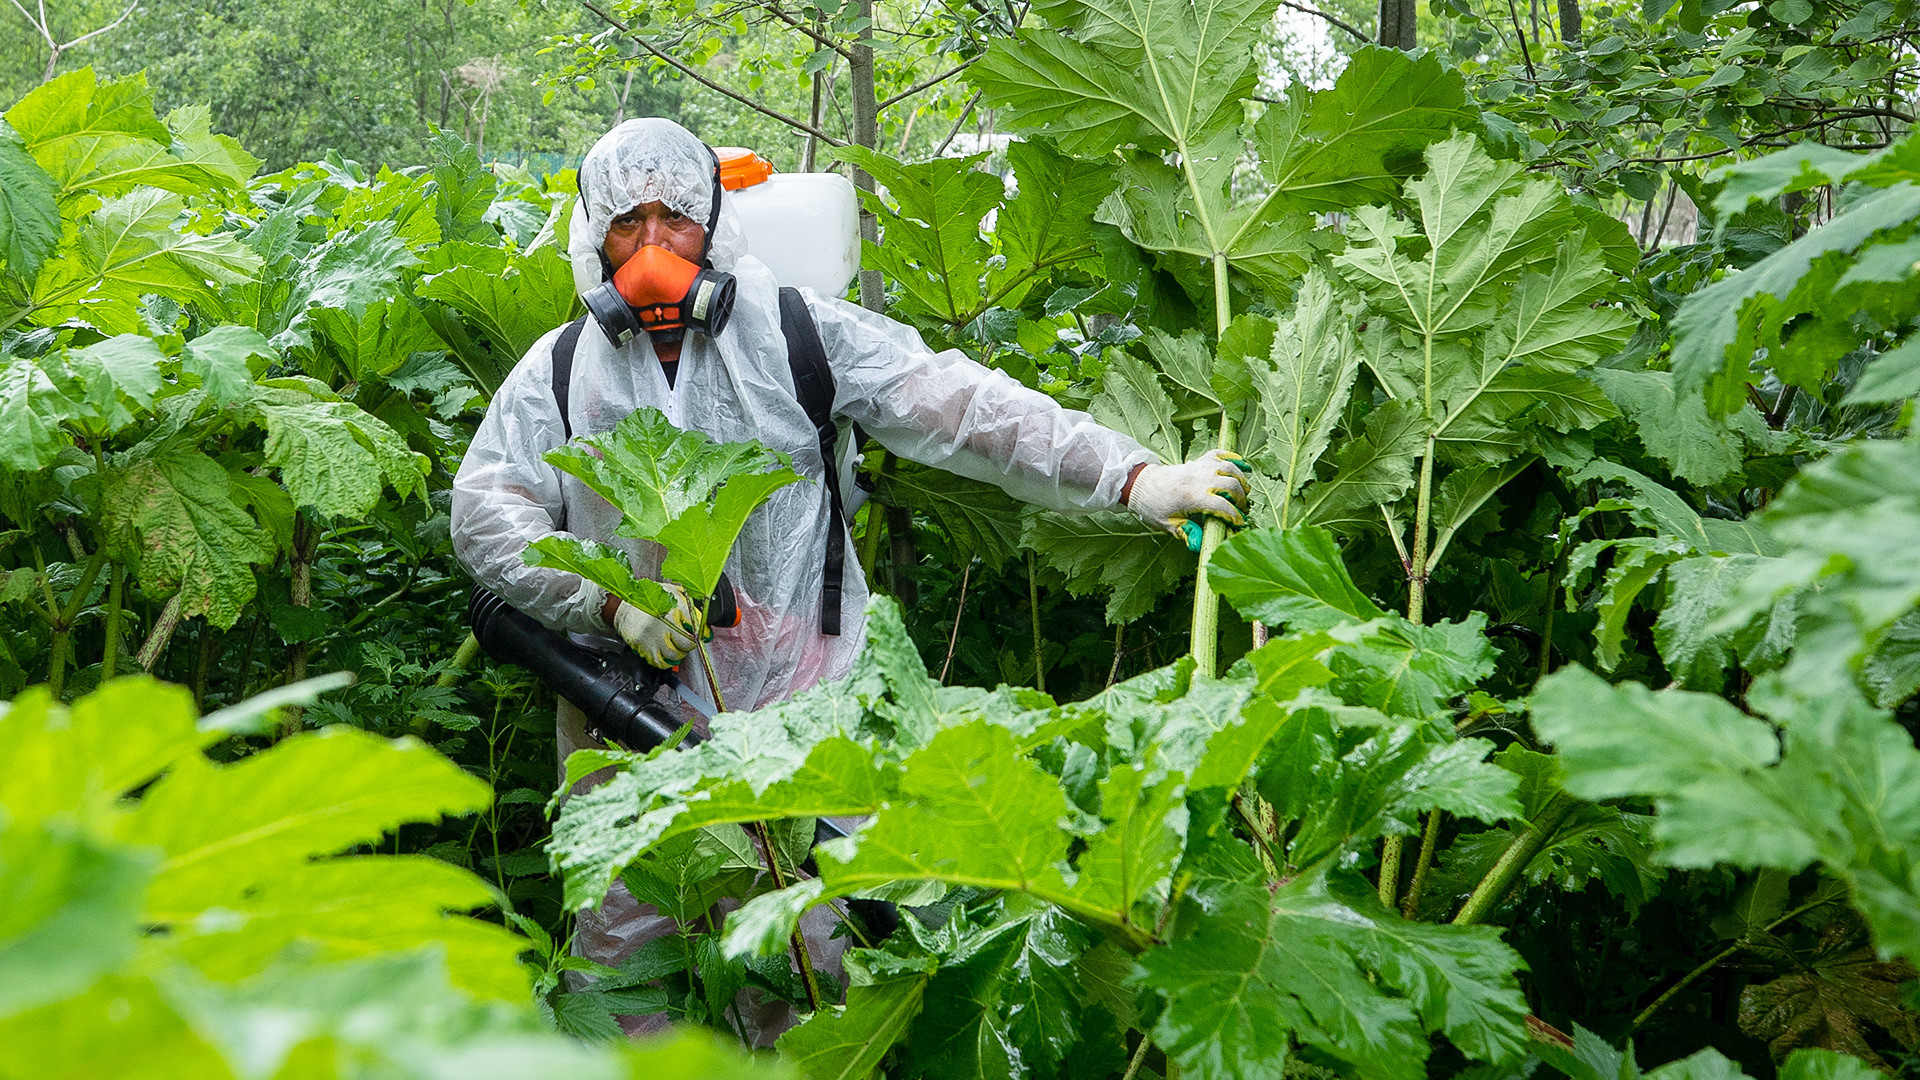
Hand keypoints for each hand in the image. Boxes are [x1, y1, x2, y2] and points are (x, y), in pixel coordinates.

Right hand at [609, 583, 705, 668]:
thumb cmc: (648, 599)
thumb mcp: (671, 592)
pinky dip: (666, 661)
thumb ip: (689, 602)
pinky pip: (660, 662)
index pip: (696, 626)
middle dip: (690, 644)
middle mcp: (664, 623)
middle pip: (687, 643)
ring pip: (675, 655)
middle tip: (687, 640)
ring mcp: (653, 637)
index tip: (703, 635)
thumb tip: (704, 616)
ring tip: (675, 646)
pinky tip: (665, 653)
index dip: (702, 633)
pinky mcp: (643, 647)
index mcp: (674, 607)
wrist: (623, 607)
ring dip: (678, 653)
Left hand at [1124, 449, 1251, 540]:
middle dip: (1241, 498)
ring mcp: (1198, 467)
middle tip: (1241, 509)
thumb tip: (1199, 544)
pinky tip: (1242, 465)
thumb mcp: (1167, 524)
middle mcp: (1198, 479)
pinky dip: (1233, 458)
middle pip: (1231, 485)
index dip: (1234, 515)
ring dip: (1241, 479)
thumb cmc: (1153, 506)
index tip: (1239, 523)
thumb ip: (1186, 533)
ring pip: (1229, 468)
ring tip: (1244, 491)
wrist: (1141, 484)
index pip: (1222, 505)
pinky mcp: (1197, 461)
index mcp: (1191, 497)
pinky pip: (1219, 454)